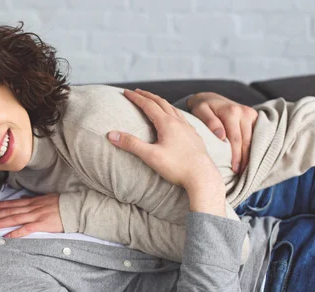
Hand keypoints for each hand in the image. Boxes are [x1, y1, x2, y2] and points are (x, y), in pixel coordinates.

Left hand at [0, 194, 62, 237]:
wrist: (76, 208)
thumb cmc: (62, 204)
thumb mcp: (46, 198)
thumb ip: (33, 199)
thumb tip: (23, 198)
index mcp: (32, 201)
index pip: (11, 203)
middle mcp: (31, 207)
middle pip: (8, 211)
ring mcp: (36, 216)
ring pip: (13, 219)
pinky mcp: (42, 224)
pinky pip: (25, 229)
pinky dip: (15, 233)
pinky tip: (5, 236)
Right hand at [109, 89, 225, 215]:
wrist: (203, 176)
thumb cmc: (176, 167)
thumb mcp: (150, 156)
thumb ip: (131, 144)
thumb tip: (111, 134)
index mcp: (167, 124)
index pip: (148, 105)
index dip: (136, 98)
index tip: (126, 92)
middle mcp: (179, 122)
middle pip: (161, 103)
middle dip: (148, 96)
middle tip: (137, 91)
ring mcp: (188, 129)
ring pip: (173, 109)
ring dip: (161, 102)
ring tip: (155, 101)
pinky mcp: (194, 136)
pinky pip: (183, 118)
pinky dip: (174, 112)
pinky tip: (175, 119)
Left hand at [187, 92, 257, 173]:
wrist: (210, 98)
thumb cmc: (202, 108)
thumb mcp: (200, 111)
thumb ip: (210, 121)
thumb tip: (221, 136)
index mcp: (231, 111)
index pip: (236, 139)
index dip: (236, 156)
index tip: (233, 169)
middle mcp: (244, 111)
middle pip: (247, 141)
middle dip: (245, 159)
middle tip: (240, 174)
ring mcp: (251, 113)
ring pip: (254, 139)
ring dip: (251, 155)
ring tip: (245, 170)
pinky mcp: (255, 116)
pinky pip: (257, 135)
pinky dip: (254, 147)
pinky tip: (250, 159)